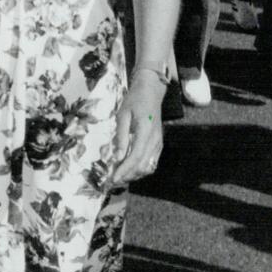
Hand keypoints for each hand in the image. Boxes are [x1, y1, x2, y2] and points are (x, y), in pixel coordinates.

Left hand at [113, 67, 165, 183]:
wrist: (151, 91)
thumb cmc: (134, 100)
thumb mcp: (123, 115)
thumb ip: (121, 137)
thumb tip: (118, 157)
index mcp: (145, 131)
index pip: (135, 156)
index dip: (124, 170)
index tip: (113, 178)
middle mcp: (155, 139)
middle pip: (143, 165)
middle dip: (127, 175)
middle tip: (112, 180)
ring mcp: (159, 142)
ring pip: (148, 167)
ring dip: (134, 174)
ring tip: (120, 175)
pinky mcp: (159, 143)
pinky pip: (152, 162)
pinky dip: (141, 169)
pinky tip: (130, 169)